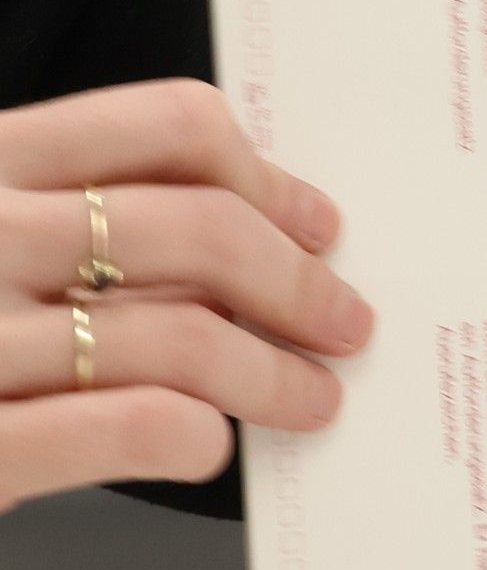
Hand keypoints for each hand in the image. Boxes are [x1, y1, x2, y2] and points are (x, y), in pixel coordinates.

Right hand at [0, 80, 370, 514]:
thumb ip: (61, 216)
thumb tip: (247, 233)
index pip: (162, 128)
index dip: (266, 177)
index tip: (319, 225)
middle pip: (196, 231)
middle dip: (298, 283)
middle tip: (343, 323)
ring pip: (180, 336)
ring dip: (272, 372)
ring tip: (310, 398)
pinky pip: (125, 423)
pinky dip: (191, 432)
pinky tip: (207, 442)